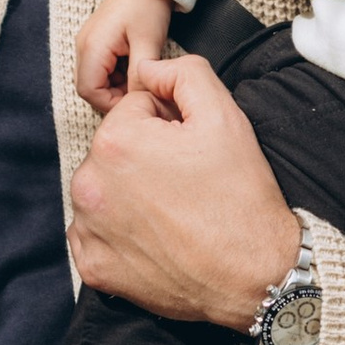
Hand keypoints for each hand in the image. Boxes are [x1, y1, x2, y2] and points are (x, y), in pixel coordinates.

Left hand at [65, 56, 302, 327]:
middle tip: (185, 185)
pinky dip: (120, 235)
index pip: (134, 112)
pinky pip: (96, 235)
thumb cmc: (241, 198)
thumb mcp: (224, 114)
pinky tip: (156, 240)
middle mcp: (89, 184)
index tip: (190, 153)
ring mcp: (88, 230)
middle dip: (144, 159)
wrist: (255, 275)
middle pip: (114, 151)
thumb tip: (149, 68)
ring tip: (173, 214)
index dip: (167, 127)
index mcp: (115, 141)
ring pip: (104, 192)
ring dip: (129, 195)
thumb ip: (183, 73)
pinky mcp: (93, 267)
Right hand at [75, 0, 175, 114]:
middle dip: (113, 95)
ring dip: (115, 86)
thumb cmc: (147, 6)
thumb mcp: (148, 43)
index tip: (135, 101)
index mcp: (92, 47)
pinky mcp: (96, 41)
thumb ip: (140, 76)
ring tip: (140, 77)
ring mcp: (87, 43)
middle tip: (139, 91)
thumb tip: (137, 101)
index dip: (111, 103)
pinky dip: (116, 75)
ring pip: (94, 80)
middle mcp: (83, 46)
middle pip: (88, 88)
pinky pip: (99, 68)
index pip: (88, 92)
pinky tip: (134, 66)